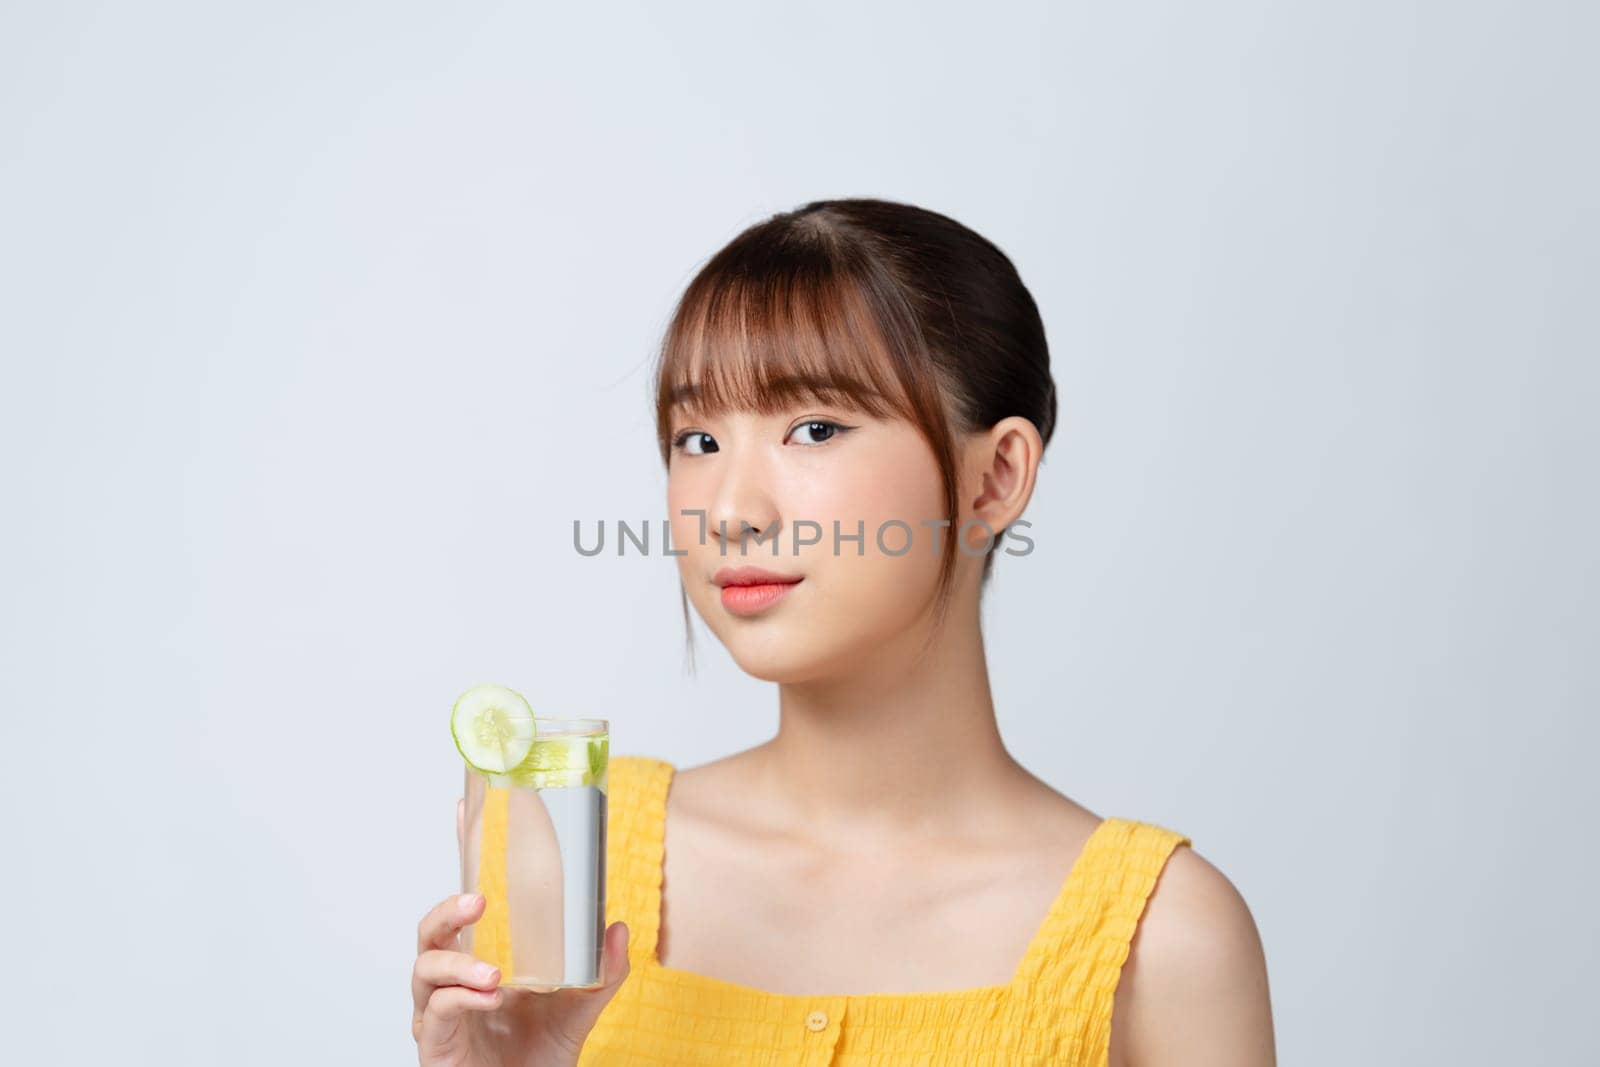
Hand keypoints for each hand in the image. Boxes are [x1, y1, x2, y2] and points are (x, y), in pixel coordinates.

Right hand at [412, 797, 629, 1066]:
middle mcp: (453, 977)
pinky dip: (460, 1000)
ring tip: (495, 974)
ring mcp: (438, 1010)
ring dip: (458, 963)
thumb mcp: (582, 1003)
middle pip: (430, 929)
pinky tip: (488, 998)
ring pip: (425, 968)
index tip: (463, 807)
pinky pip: (435, 1012)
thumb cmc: (541, 1051)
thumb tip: (619, 927)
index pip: (466, 900)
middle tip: (479, 900)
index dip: (462, 854)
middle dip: (448, 907)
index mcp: (484, 954)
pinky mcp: (435, 1044)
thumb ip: (604, 970)